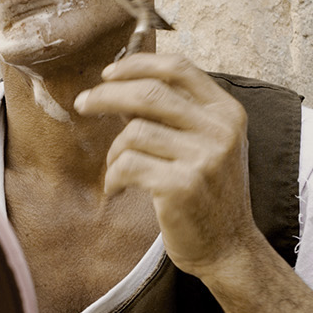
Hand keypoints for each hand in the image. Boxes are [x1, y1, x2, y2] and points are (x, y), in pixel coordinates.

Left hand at [72, 53, 263, 277]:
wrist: (229, 248)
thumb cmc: (209, 194)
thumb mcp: (207, 145)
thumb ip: (175, 115)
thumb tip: (121, 87)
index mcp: (227, 112)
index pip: (178, 68)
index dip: (138, 64)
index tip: (108, 73)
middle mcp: (220, 131)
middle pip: (150, 93)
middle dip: (107, 95)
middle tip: (84, 103)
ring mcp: (204, 158)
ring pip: (134, 132)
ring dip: (114, 150)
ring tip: (116, 169)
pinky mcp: (182, 186)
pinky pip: (128, 165)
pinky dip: (113, 176)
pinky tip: (117, 188)